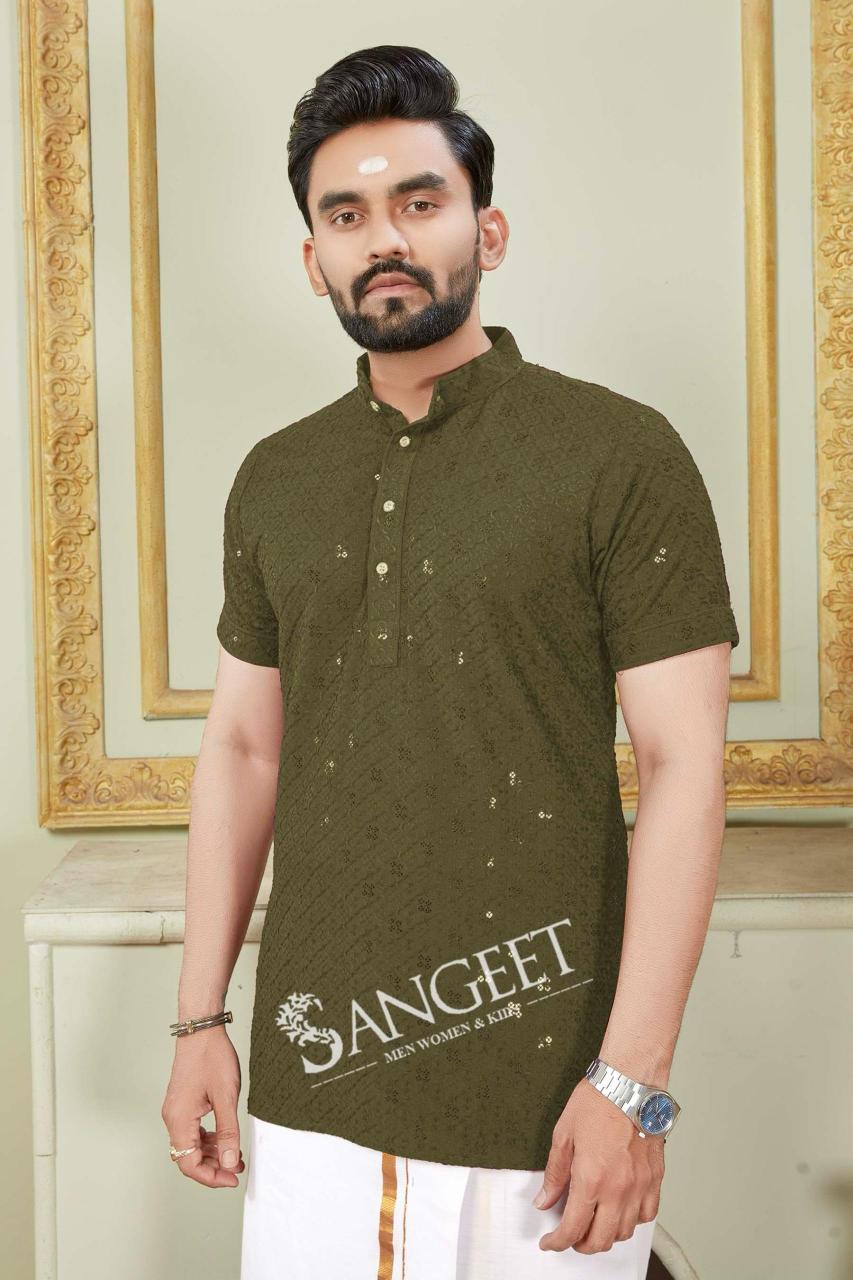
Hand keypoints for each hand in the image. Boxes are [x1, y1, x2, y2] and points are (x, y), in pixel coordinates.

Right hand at [161, 1027, 244, 1187]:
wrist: (202, 1030)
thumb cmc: (212, 1057)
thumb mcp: (226, 1097)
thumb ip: (228, 1132)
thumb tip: (229, 1163)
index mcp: (179, 1120)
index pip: (189, 1164)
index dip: (211, 1176)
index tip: (233, 1178)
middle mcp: (173, 1118)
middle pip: (188, 1157)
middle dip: (214, 1167)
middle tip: (238, 1168)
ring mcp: (176, 1110)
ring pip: (191, 1145)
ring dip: (212, 1153)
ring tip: (236, 1154)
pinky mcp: (183, 1103)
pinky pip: (193, 1131)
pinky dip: (208, 1139)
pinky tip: (225, 1137)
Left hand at [533, 1076, 662, 1253]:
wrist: (630, 1081)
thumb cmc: (598, 1100)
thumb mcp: (563, 1135)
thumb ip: (554, 1174)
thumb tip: (544, 1199)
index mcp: (590, 1178)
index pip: (572, 1228)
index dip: (558, 1242)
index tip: (551, 1242)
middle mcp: (617, 1188)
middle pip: (600, 1240)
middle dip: (580, 1245)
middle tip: (570, 1237)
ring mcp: (639, 1185)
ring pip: (624, 1232)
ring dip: (606, 1235)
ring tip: (594, 1223)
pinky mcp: (655, 1178)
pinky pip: (647, 1215)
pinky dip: (632, 1221)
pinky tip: (621, 1211)